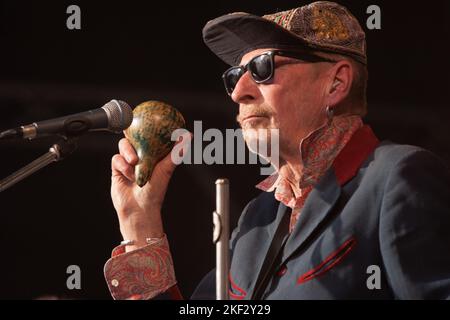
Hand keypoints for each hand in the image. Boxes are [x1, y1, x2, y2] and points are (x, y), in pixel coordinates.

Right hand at [111, 132, 190, 249]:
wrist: (138, 209)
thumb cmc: (156, 191)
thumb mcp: (167, 169)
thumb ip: (176, 152)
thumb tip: (188, 136)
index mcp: (153, 154)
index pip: (149, 135)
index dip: (146, 125)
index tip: (147, 116)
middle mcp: (140, 155)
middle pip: (133, 137)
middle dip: (133, 135)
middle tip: (135, 132)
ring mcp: (128, 162)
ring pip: (124, 146)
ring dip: (128, 153)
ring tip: (134, 162)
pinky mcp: (117, 169)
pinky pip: (116, 159)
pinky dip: (122, 165)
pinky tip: (128, 174)